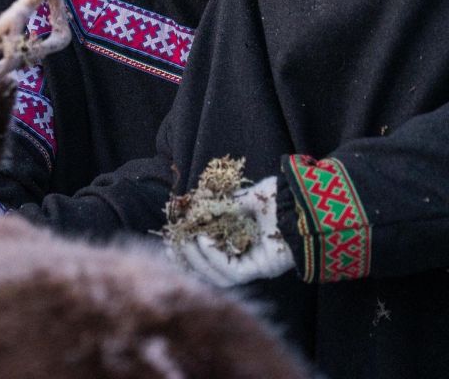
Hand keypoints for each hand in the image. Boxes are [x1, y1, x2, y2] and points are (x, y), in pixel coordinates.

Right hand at [176, 176, 294, 286]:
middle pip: (211, 272)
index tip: (169, 241)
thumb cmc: (279, 197)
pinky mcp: (263, 268)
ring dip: (199, 260)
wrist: (304, 200)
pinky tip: (205, 241)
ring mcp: (256, 265)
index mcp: (242, 242)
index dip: (187, 252)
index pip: (210, 256)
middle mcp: (248, 258)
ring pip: (220, 277)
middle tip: (171, 245)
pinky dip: (215, 258)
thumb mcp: (243, 197)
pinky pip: (233, 272)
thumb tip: (193, 208)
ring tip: (189, 241)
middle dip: (188, 261)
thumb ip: (221, 205)